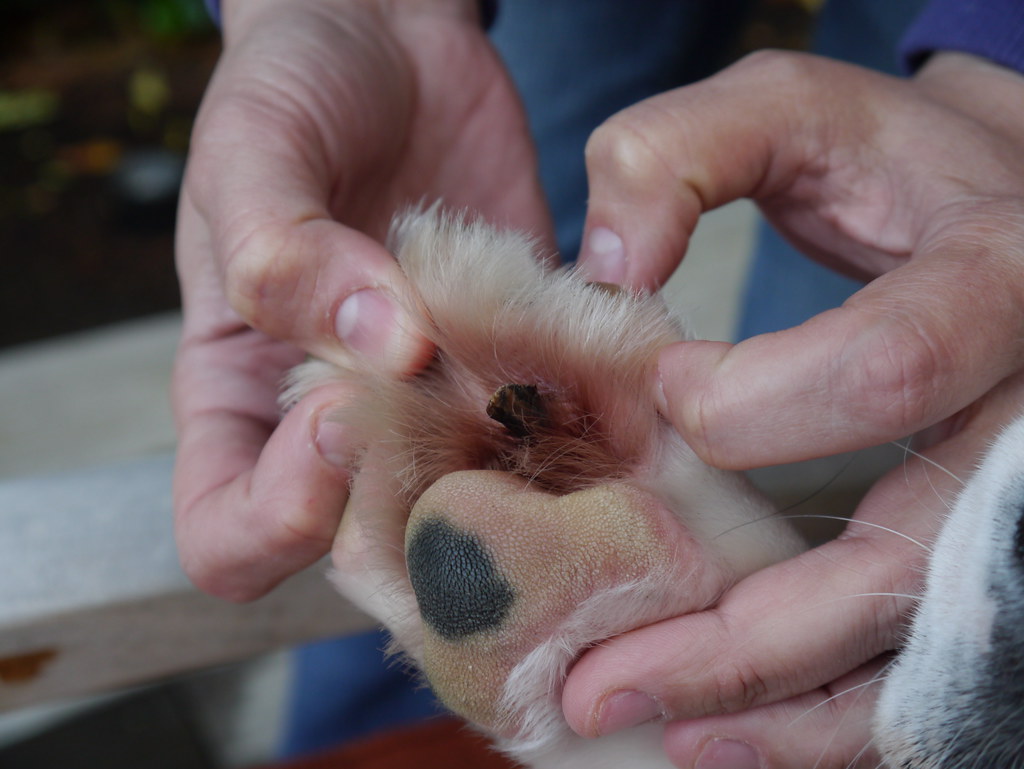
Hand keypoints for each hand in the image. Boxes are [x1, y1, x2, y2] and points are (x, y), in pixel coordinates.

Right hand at [173, 0, 552, 600]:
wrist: (391, 39)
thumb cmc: (295, 88)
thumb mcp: (255, 150)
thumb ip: (284, 251)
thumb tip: (379, 345)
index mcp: (241, 401)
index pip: (229, 537)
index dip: (278, 518)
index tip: (335, 419)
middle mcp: (337, 423)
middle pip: (363, 547)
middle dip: (413, 500)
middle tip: (454, 395)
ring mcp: (436, 401)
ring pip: (472, 502)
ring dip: (511, 464)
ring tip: (533, 375)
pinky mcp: (514, 360)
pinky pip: (551, 423)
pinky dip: (580, 409)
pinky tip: (597, 353)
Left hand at [565, 50, 1023, 765]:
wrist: (1000, 212)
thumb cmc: (892, 163)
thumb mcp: (794, 112)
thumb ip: (687, 152)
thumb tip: (605, 269)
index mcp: (999, 282)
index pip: (888, 369)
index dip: (751, 401)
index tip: (660, 392)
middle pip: (906, 559)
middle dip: (743, 637)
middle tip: (599, 679)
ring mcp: (1017, 503)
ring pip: (918, 645)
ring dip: (775, 710)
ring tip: (641, 724)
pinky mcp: (988, 551)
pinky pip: (921, 662)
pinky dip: (823, 717)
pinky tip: (721, 732)